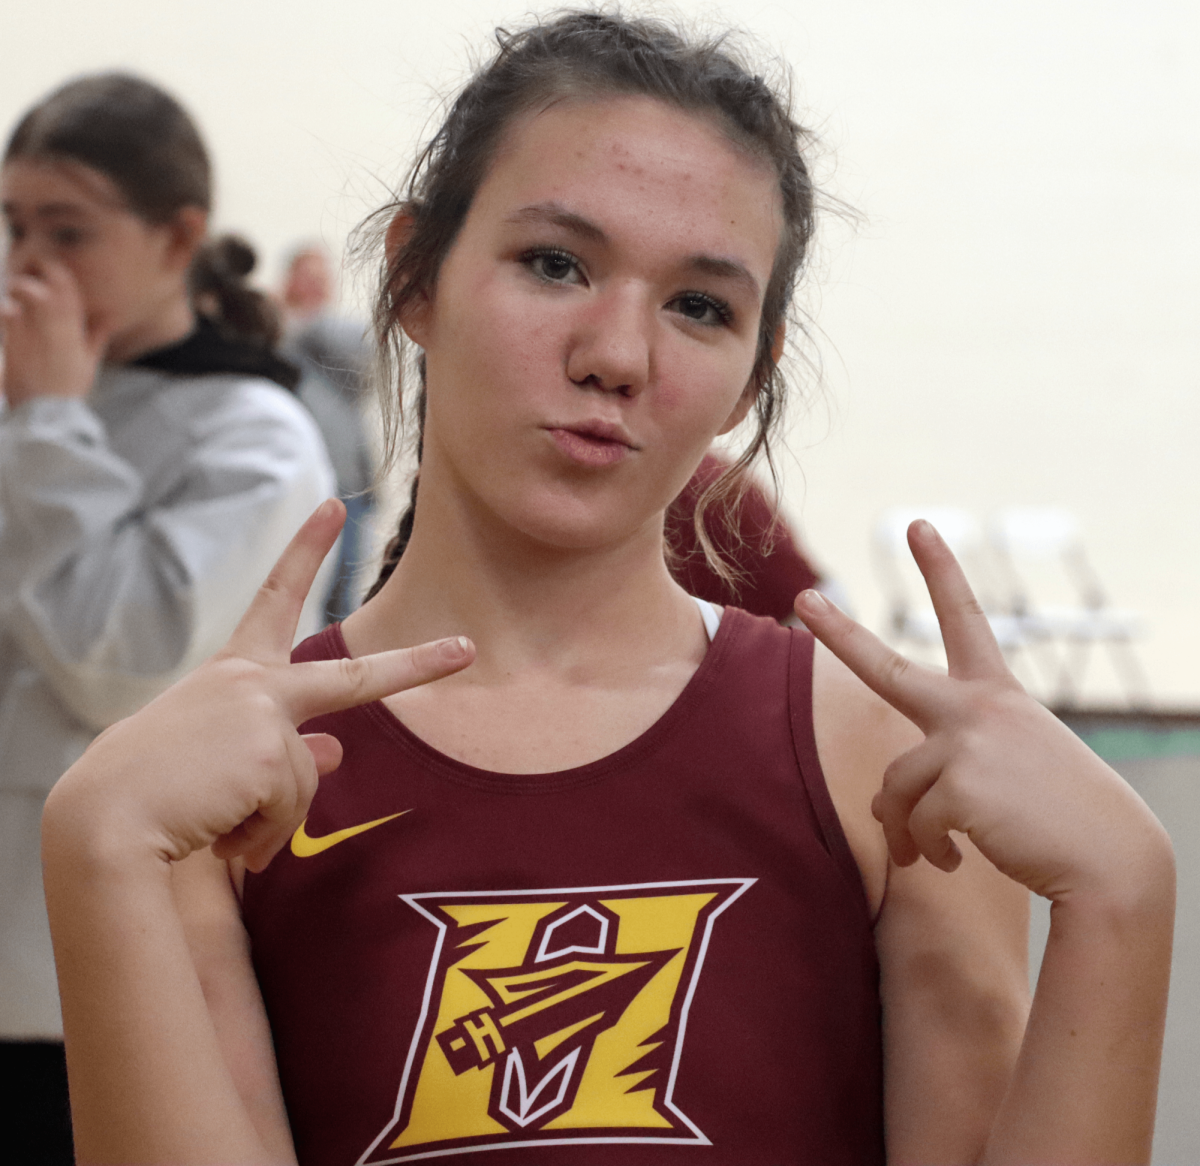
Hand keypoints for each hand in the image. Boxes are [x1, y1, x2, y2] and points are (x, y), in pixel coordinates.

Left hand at [0, 257, 107, 404]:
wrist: (48, 411)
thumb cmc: (69, 387)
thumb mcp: (89, 362)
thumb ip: (96, 337)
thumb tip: (107, 319)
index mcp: (74, 329)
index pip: (67, 287)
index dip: (56, 270)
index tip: (48, 265)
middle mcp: (54, 325)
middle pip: (43, 283)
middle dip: (32, 271)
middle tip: (26, 270)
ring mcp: (32, 331)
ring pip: (23, 293)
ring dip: (17, 285)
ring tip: (14, 288)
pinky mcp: (13, 341)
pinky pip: (7, 312)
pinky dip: (6, 306)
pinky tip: (7, 309)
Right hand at [46, 500, 475, 871]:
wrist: (105, 819)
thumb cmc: (156, 785)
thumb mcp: (221, 754)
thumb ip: (285, 748)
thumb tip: (338, 751)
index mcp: (238, 673)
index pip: (277, 598)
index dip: (307, 551)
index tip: (336, 508)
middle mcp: (255, 684)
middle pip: (353, 679)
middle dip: (417, 665)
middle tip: (465, 649)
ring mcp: (267, 715)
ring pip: (305, 785)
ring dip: (265, 823)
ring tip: (214, 823)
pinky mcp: (274, 754)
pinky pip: (288, 815)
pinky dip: (257, 840)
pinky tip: (217, 834)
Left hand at [794, 520, 1163, 904]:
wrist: (1113, 863)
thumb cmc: (1059, 819)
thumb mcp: (1001, 777)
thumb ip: (939, 773)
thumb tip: (875, 804)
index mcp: (997, 696)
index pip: (964, 620)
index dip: (941, 571)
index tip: (917, 528)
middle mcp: (978, 708)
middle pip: (887, 670)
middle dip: (840, 633)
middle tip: (804, 599)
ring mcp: (966, 743)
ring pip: (894, 786)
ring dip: (906, 830)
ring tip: (935, 857)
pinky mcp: (960, 786)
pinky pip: (915, 824)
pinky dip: (927, 852)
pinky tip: (956, 866)